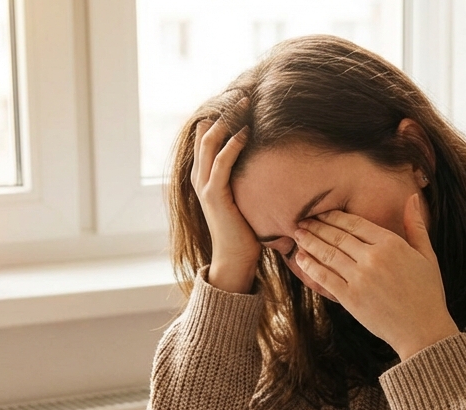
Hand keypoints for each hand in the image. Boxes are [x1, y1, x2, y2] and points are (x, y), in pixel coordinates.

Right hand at [192, 103, 259, 293]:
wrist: (234, 260)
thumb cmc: (244, 232)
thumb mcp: (244, 198)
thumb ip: (246, 179)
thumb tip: (266, 163)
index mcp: (205, 176)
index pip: (207, 138)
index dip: (221, 116)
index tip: (239, 99)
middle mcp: (200, 177)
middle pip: (207, 133)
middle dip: (224, 111)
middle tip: (243, 93)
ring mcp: (205, 186)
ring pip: (211, 143)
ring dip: (229, 120)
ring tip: (245, 102)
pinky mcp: (215, 196)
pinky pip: (222, 163)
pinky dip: (233, 145)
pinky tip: (247, 132)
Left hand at [292, 194, 458, 360]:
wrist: (423, 331)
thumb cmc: (428, 293)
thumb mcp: (427, 256)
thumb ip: (416, 226)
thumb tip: (412, 197)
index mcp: (392, 244)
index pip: (355, 223)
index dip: (335, 216)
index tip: (322, 212)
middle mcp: (373, 257)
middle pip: (338, 236)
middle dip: (317, 226)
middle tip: (302, 220)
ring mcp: (360, 278)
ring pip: (328, 254)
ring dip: (309, 242)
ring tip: (298, 235)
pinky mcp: (350, 298)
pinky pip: (325, 277)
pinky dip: (310, 266)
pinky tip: (301, 259)